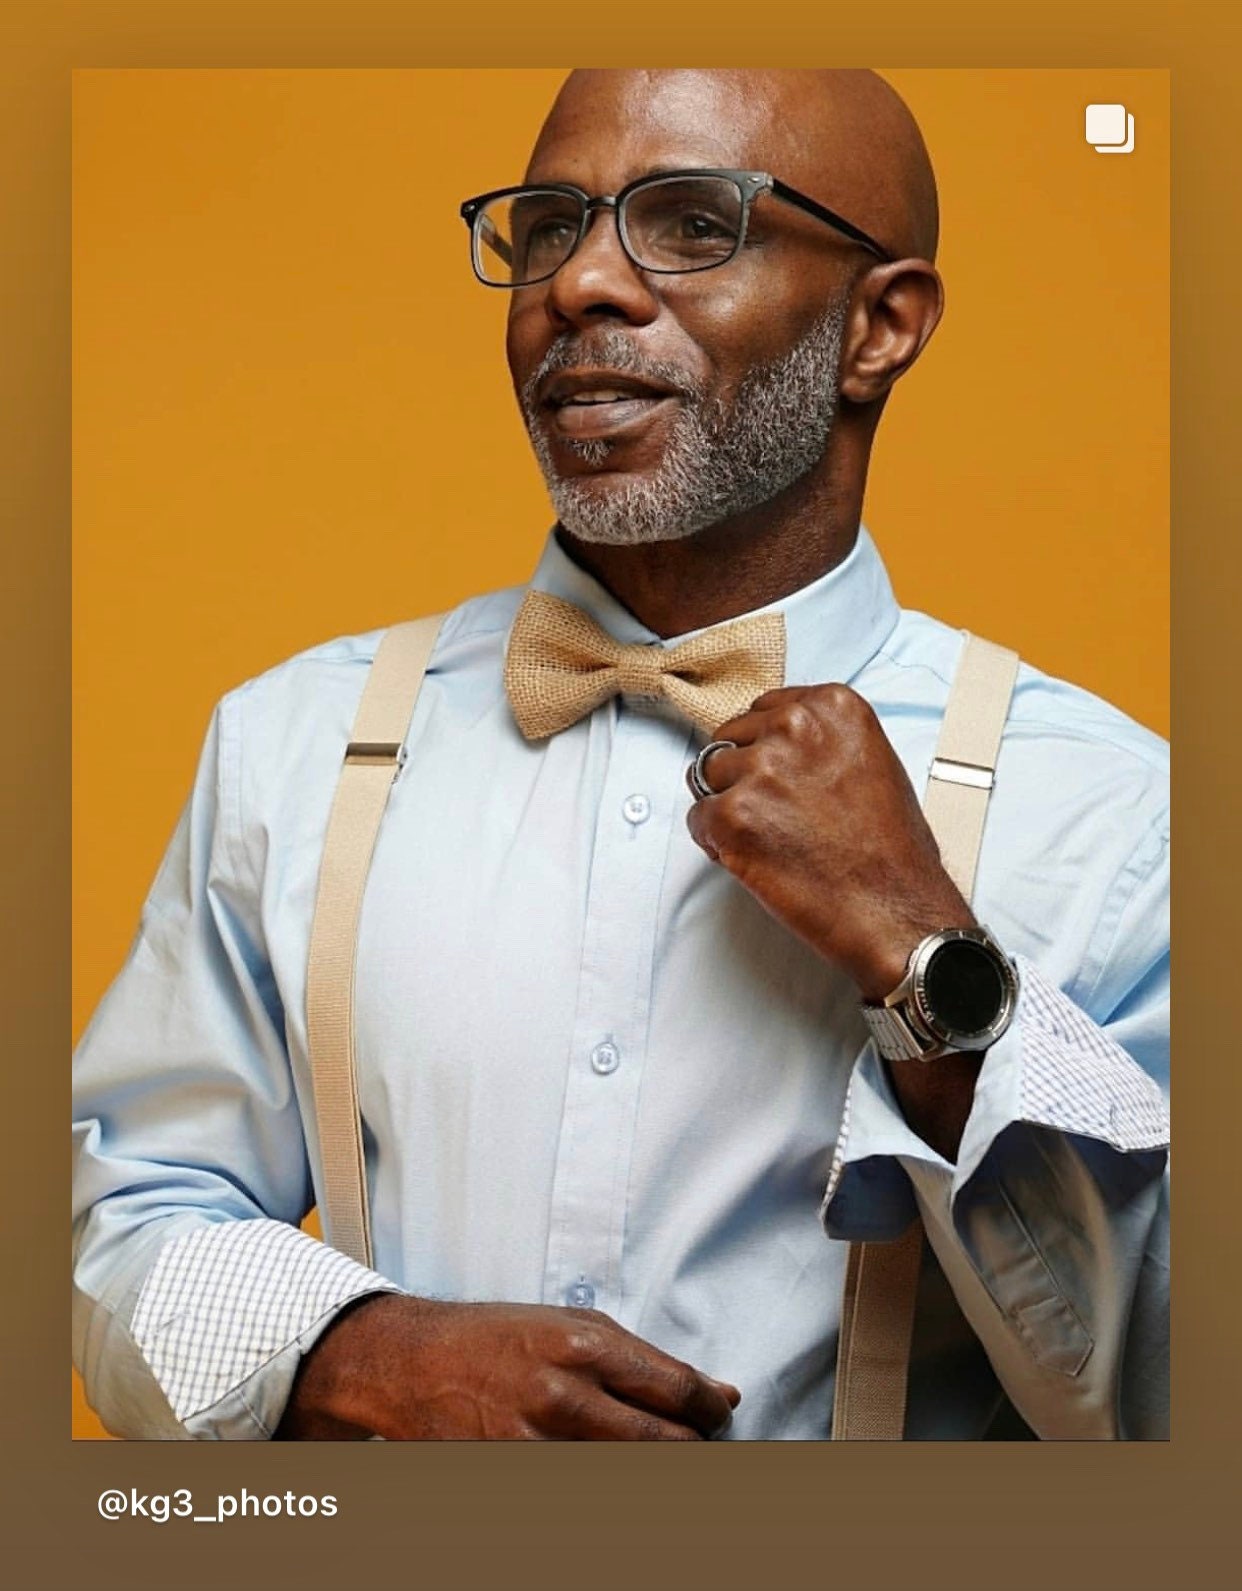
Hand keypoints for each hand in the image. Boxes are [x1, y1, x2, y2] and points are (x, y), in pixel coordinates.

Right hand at [277, 1294, 740, 1440]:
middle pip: (662, 1444)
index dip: (709, 1409)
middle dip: (691, 1450)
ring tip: (655, 1457)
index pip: (675, 1390)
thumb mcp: (571, 1325)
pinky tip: (606, 1468)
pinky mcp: (513, 1476)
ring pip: (626, 1475)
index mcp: (582, 1346)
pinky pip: (580, 1493)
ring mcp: (535, 1445)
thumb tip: (715, 1391)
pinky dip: (605, 1486)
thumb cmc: (495, 1337)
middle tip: (699, 1446)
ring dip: (651, 1470)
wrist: (413, 1363)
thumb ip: (642, 1359)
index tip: (719, 1415)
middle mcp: (562, 1397)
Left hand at [685, 684, 974, 999]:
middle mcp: (794, 727)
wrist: (894, 909)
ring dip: (727, 808)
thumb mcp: (872, 762)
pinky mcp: (733, 815)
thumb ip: (823, 741)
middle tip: (774, 815)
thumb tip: (781, 745)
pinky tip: (756, 859)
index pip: (763, 709)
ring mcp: (761, 770)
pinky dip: (715, 843)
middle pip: (731, 739)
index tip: (776, 775)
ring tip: (770, 838)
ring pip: (707, 777)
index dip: (764, 749)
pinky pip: (697, 819)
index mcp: (831, 707)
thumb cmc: (891, 850)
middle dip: (742, 775)